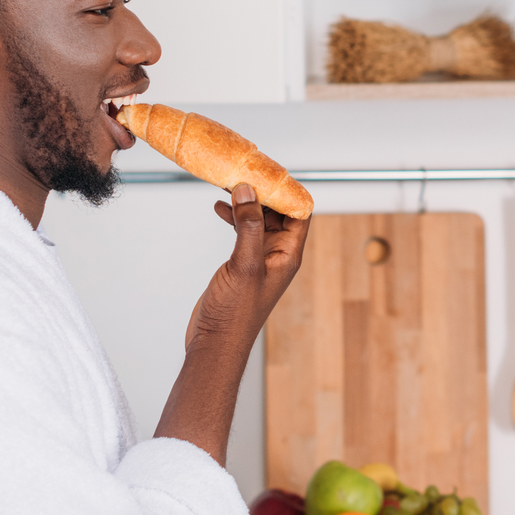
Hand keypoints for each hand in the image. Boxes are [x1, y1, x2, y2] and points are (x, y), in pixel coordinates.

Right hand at [184, 184, 308, 347]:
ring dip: (247, 202)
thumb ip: (248, 226)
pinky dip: (234, 217)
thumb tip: (249, 191)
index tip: (271, 171)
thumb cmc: (235, 314)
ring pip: (259, 220)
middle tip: (246, 171)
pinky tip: (221, 208)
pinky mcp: (242, 264)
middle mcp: (277, 256)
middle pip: (279, 213)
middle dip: (264, 191)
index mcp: (288, 255)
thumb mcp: (244, 264)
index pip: (299, 213)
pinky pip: (244, 231)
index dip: (289, 191)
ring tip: (230, 183)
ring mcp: (259, 260)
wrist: (215, 343)